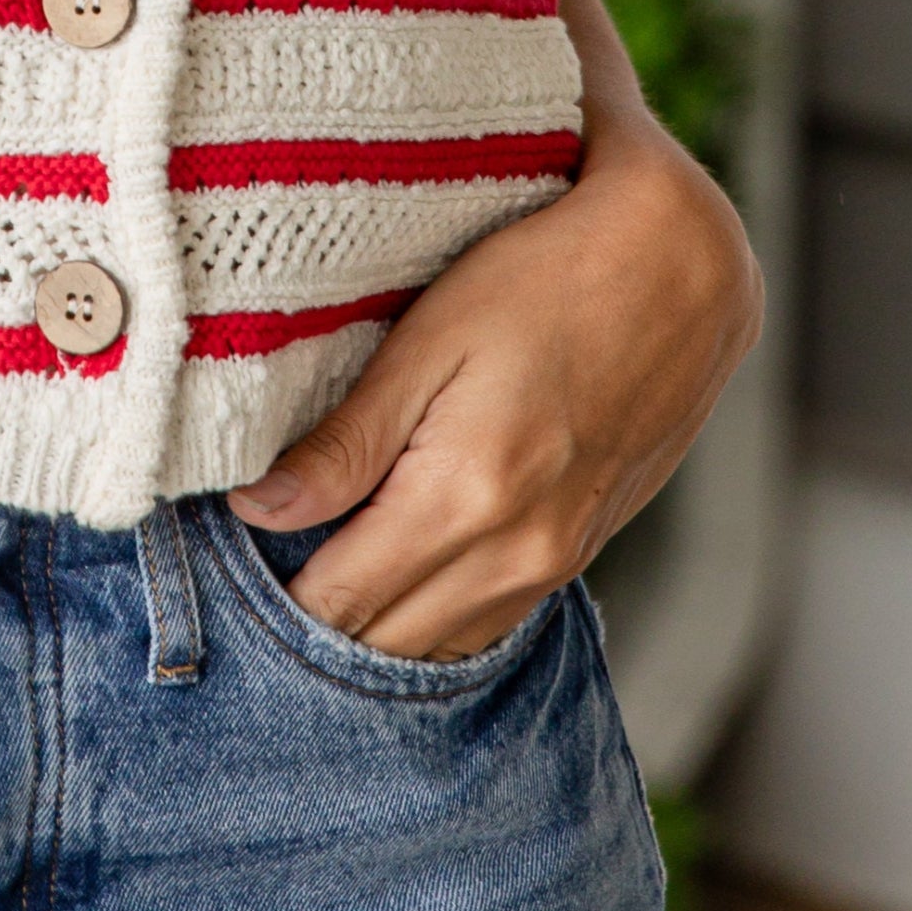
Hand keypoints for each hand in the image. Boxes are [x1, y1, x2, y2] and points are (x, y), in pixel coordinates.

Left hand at [227, 83, 759, 663]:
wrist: (688, 265)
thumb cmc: (549, 273)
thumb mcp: (433, 337)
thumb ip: (347, 439)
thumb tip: (258, 509)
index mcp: (466, 499)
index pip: (337, 602)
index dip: (268, 593)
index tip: (223, 556)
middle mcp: (518, 553)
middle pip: (383, 642)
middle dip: (312, 619)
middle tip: (257, 565)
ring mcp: (559, 561)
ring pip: (438, 645)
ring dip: (374, 621)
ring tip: (317, 563)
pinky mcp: (583, 548)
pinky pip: (489, 620)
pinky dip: (433, 612)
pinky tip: (398, 565)